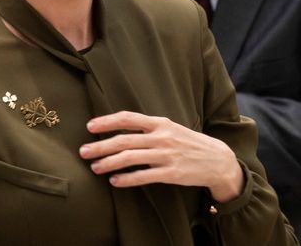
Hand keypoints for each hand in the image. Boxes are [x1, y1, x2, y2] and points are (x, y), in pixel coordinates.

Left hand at [79, 110, 243, 202]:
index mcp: (160, 123)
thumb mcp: (170, 128)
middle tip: (83, 152)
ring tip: (95, 168)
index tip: (90, 126)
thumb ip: (148, 128)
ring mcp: (166, 155)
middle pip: (124, 140)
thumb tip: (120, 129)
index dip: (107, 121)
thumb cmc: (188, 143)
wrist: (217, 160)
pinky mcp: (171, 173)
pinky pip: (144, 176)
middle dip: (100, 146)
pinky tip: (115, 181)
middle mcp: (161, 137)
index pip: (128, 119)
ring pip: (130, 158)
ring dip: (109, 163)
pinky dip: (127, 179)